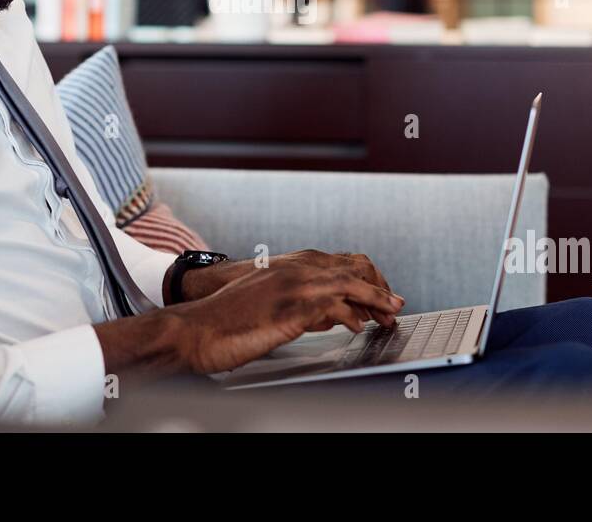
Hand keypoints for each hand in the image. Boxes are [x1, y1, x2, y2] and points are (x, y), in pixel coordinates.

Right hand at [162, 260, 404, 374]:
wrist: (197, 328)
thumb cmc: (231, 320)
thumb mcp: (273, 303)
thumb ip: (304, 304)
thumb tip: (335, 315)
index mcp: (292, 264)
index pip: (345, 262)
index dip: (370, 280)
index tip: (383, 298)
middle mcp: (296, 268)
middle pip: (355, 267)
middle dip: (380, 288)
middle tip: (393, 309)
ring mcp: (294, 284)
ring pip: (351, 283)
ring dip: (376, 300)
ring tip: (389, 317)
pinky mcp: (290, 307)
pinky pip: (334, 307)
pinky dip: (351, 317)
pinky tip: (358, 329)